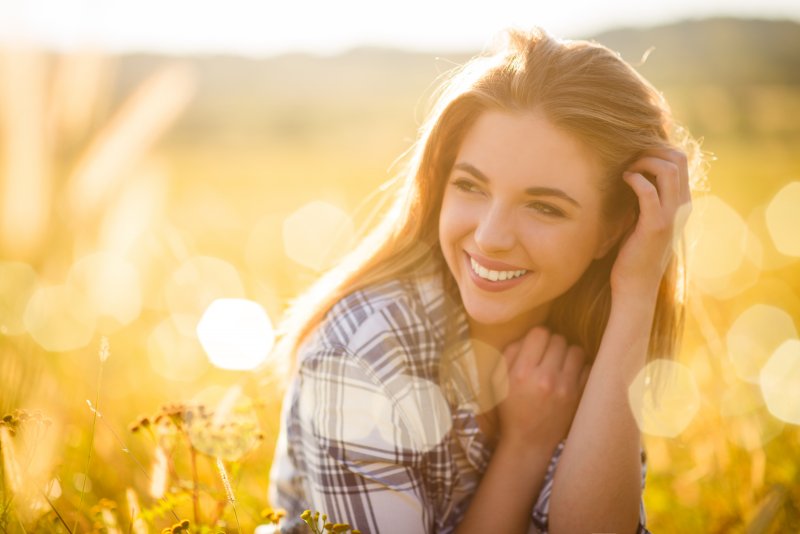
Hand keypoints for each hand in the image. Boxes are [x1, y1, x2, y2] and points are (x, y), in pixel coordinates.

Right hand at [491, 327, 589, 452]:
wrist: (528, 442)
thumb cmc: (510, 408)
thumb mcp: (498, 380)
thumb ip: (510, 353)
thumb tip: (528, 336)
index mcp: (522, 372)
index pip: (539, 333)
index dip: (537, 337)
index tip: (535, 346)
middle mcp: (546, 378)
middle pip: (558, 339)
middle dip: (552, 345)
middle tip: (546, 356)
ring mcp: (565, 388)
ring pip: (576, 350)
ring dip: (567, 354)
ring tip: (560, 363)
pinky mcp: (578, 396)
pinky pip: (588, 368)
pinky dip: (579, 368)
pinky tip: (569, 375)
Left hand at [611, 149, 691, 299]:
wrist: (636, 284)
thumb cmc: (634, 251)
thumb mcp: (643, 218)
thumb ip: (645, 198)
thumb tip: (631, 172)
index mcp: (681, 201)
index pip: (680, 160)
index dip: (657, 149)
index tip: (634, 154)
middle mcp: (682, 205)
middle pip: (678, 158)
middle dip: (652, 149)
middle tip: (629, 157)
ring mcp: (671, 215)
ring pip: (668, 170)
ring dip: (644, 161)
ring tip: (627, 169)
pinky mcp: (655, 225)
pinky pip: (649, 191)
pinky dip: (636, 179)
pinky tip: (624, 180)